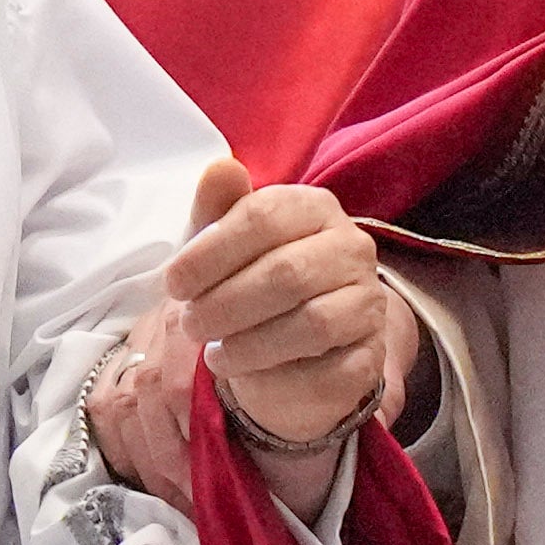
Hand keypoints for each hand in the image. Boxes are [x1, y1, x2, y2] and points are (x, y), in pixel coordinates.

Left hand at [157, 160, 415, 467]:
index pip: (263, 217)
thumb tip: (221, 168)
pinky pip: (327, 369)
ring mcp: (369, 302)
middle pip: (286, 272)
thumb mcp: (223, 245)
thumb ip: (218, 209)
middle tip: (190, 324)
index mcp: (315, 207)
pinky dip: (278, 376)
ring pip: (311, 323)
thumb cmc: (250, 283)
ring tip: (214, 354)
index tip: (174, 285)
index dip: (210, 253)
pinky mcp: (370, 354)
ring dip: (248, 343)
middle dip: (225, 304)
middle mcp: (352, 247)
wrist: (295, 347)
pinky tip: (248, 373)